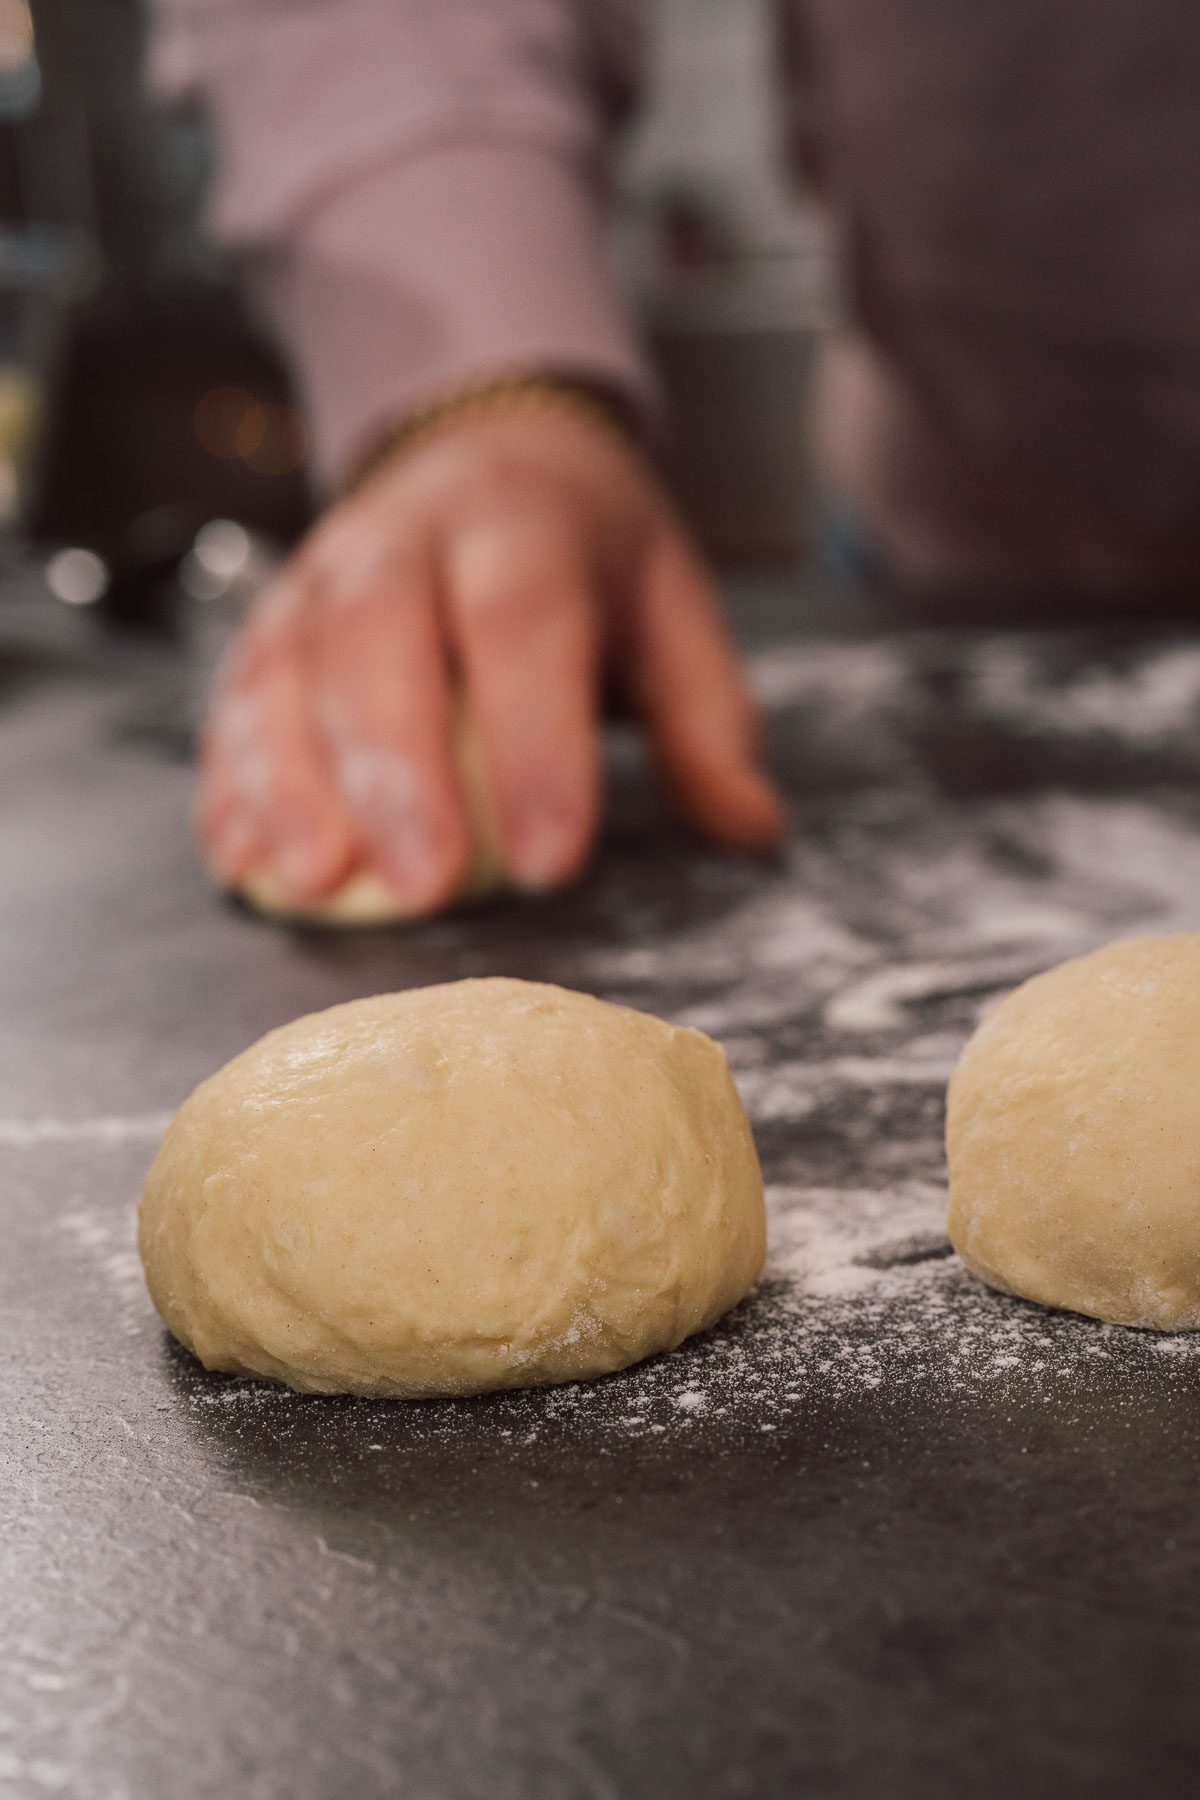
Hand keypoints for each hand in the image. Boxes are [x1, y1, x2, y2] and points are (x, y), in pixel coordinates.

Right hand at [199, 404, 784, 911]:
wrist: (485, 445)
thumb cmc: (583, 551)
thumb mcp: (670, 608)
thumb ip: (707, 720)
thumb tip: (751, 828)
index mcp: (524, 524)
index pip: (524, 624)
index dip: (534, 743)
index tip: (549, 857)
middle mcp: (407, 537)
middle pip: (381, 638)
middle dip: (396, 769)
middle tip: (421, 884)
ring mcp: (322, 575)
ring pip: (287, 665)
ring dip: (290, 780)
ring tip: (311, 881)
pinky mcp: (270, 621)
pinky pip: (234, 696)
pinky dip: (230, 780)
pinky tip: (238, 856)